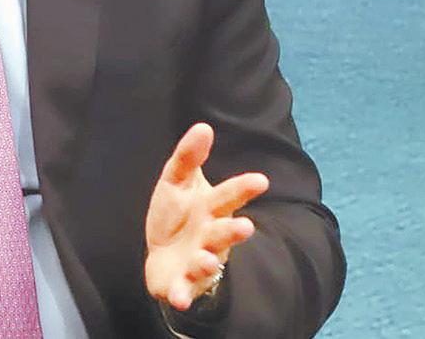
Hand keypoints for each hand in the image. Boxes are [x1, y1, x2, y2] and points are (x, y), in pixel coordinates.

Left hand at [144, 122, 268, 311]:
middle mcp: (210, 236)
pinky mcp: (182, 283)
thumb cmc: (176, 215)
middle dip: (233, 231)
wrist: (164, 257)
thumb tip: (203, 126)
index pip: (229, 196)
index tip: (260, 180)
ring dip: (209, 262)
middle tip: (245, 227)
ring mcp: (198, 261)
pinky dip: (182, 295)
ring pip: (207, 262)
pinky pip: (184, 290)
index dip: (243, 188)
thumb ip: (188, 157)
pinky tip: (179, 298)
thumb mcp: (177, 182)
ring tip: (208, 259)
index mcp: (211, 209)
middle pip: (223, 232)